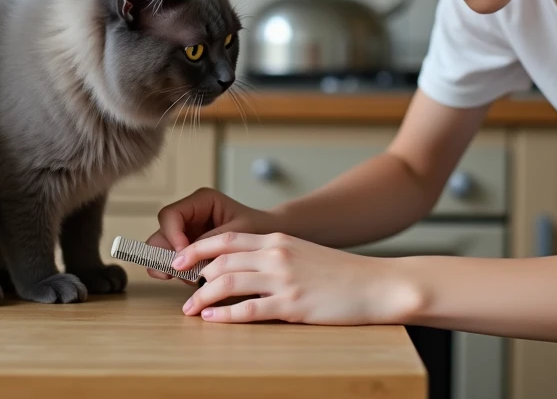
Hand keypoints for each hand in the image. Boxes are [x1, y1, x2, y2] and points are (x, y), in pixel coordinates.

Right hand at [144, 188, 274, 279]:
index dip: (171, 236)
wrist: (273, 239)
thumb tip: (186, 259)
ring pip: (163, 249)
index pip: (170, 215)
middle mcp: (190, 215)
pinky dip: (178, 273)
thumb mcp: (239, 234)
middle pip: (161, 233)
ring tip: (190, 280)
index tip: (183, 257)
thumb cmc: (261, 229)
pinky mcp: (190, 250)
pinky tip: (191, 281)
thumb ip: (213, 243)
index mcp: (201, 201)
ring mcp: (188, 233)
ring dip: (171, 266)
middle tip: (177, 274)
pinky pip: (174, 261)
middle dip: (166, 254)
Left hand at [173, 231, 421, 325]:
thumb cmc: (341, 273)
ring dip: (202, 296)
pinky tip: (212, 318)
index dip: (197, 248)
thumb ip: (275, 255)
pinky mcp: (292, 305)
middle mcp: (276, 254)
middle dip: (194, 276)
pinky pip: (249, 310)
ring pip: (228, 283)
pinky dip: (225, 315)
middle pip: (221, 261)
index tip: (179, 259)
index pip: (226, 238)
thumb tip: (244, 268)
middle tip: (180, 289)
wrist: (376, 284)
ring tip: (190, 309)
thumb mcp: (303, 253)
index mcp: (278, 239)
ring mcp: (283, 280)